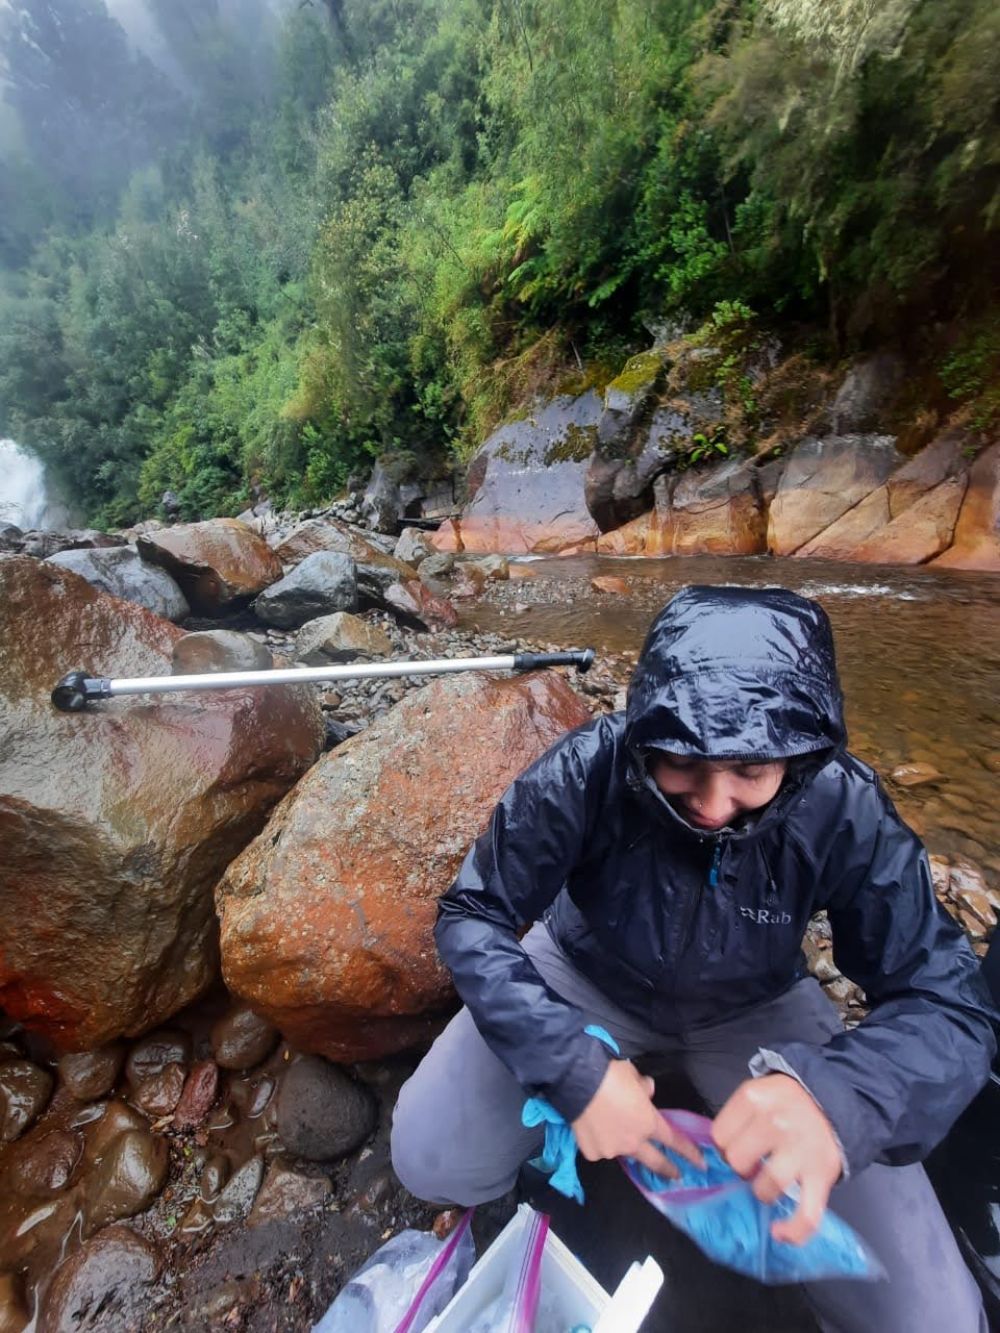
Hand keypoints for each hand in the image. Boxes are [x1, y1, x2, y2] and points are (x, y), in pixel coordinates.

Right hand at [572, 1059, 703, 1177]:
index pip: (673, 1140)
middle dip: (669, 1170)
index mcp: (649, 1123)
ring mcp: (613, 1150)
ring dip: (625, 1145)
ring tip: (616, 1133)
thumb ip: (644, 1087)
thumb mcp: (634, 1075)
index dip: (688, 1151)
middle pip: (655, 1161)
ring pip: (623, 1152)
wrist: (579, 1082)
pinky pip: (601, 1148)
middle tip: (676, 1175)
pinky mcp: (593, 1153)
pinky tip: (594, 1129)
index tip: (700, 1163)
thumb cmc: (611, 1076)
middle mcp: (633, 1142)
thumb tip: (647, 1091)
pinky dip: (601, 1141)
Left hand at [712, 1074, 841, 1244]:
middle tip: (754, 1161)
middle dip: (741, 1167)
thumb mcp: (758, 1094)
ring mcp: (801, 1150)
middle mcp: (777, 1122)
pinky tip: (779, 1232)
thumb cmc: (787, 1103)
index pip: (719, 1135)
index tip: (736, 1144)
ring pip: (765, 1186)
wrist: (833, 1105)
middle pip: (737, 1160)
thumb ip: (737, 1118)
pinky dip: (793, 1230)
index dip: (724, 1145)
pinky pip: (806, 1214)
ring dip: (762, 1191)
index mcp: (755, 1098)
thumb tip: (716, 1153)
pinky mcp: (822, 1175)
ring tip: (768, 1181)